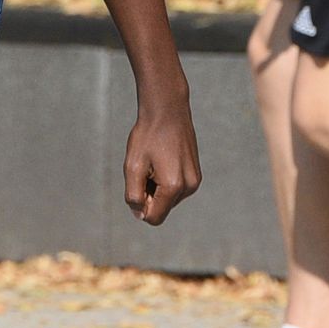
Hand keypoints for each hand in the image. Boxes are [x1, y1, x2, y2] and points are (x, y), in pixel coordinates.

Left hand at [121, 109, 201, 225]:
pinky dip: (164, 181)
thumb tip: (140, 215)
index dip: (139, 206)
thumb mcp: (132, 166)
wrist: (167, 110)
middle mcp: (189, 187)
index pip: (154, 217)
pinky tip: (161, 160)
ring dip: (155, 187)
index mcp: (173, 187)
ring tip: (153, 162)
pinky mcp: (195, 175)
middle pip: (161, 208)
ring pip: (168, 199)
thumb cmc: (147, 136)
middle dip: (148, 194)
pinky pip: (175, 189)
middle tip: (144, 167)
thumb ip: (133, 195)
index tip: (136, 182)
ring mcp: (195, 181)